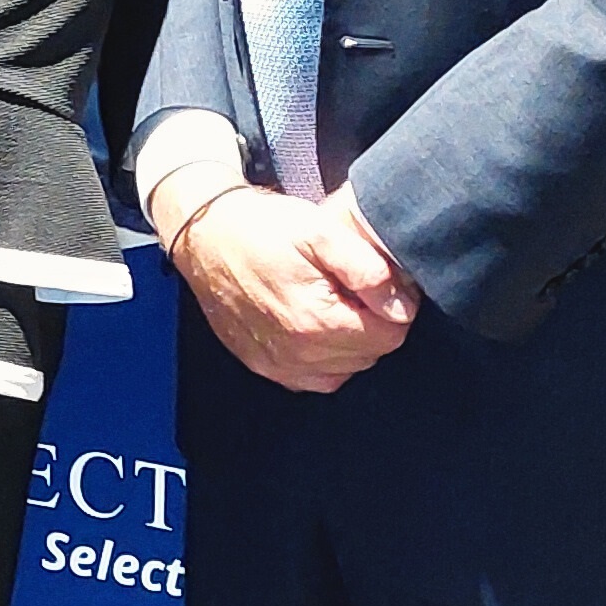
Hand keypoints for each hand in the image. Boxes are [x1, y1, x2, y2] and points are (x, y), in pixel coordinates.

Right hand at [171, 187, 417, 392]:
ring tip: (330, 300)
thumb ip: (367, 269)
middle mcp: (297, 355)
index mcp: (315, 321)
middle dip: (371, 322)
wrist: (204, 235)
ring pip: (346, 368)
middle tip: (351, 286)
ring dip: (349, 340)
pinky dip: (324, 356)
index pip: (390, 335)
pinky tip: (313, 322)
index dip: (393, 305)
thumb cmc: (259, 228)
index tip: (377, 282)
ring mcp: (278, 366)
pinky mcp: (264, 366)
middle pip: (370, 354)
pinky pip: (315, 377)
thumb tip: (401, 305)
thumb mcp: (320, 230)